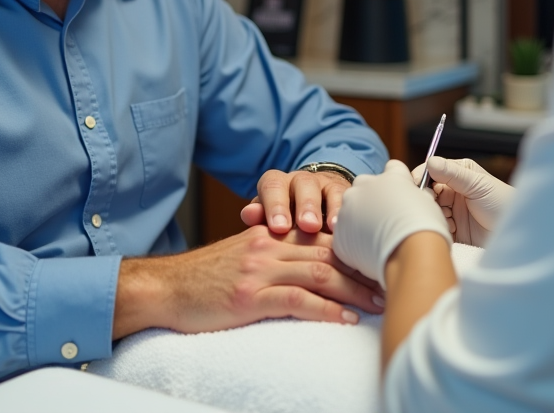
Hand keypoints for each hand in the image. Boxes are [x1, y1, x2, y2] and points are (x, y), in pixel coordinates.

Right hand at [112, 226, 383, 337]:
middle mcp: (268, 246)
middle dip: (361, 270)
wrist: (165, 288)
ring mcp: (259, 270)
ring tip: (377, 303)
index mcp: (268, 234)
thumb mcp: (241, 257)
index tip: (377, 263)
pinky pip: (296, 300)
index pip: (320, 238)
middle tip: (389, 284)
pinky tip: (344, 319)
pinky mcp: (250, 296)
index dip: (352, 251)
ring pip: (318, 274)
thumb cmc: (202, 279)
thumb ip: (272, 254)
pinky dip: (324, 310)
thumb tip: (307, 266)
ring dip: (353, 290)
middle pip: (327, 254)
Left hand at [238, 169, 350, 233]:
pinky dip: (344, 212)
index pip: (272, 186)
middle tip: (307, 226)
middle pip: (302, 184)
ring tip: (331, 228)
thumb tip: (248, 214)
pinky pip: (346, 198)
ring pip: (326, 189)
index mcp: (276, 184)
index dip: (276, 206)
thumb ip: (259, 216)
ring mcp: (324, 185)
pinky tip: (344, 228)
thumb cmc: (285, 220)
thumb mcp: (269, 219)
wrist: (313, 208)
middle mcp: (300, 180)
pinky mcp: (343, 193)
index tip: (279, 228)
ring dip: (331, 209)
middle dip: (304, 205)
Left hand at [332, 160, 450, 287]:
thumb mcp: (428, 204)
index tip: (401, 195)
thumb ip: (413, 196)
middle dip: (373, 197)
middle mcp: (366, 185)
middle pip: (365, 184)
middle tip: (385, 217)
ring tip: (376, 237)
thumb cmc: (425, 230)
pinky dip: (353, 239)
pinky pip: (344, 231)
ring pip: (351, 206)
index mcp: (391, 176)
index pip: (392, 168)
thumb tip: (411, 199)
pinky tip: (368, 250)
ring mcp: (349, 206)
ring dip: (360, 217)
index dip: (398, 182)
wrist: (411, 254)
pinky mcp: (340, 229)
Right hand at [412, 156, 514, 246]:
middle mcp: (452, 190)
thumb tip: (430, 162)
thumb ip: (453, 174)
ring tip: (448, 220)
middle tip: (433, 206)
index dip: (421, 178)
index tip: (417, 186)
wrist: (517, 235)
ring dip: (434, 215)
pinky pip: (436, 226)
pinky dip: (440, 228)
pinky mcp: (452, 229)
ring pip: (429, 210)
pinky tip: (452, 230)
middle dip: (427, 199)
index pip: (431, 171)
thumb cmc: (504, 204)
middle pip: (426, 192)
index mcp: (458, 173)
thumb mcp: (478, 185)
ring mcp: (451, 210)